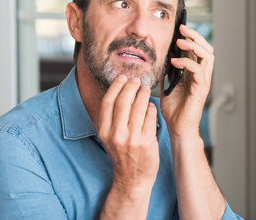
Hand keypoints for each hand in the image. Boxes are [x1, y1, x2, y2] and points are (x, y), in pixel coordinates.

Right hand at [97, 76, 158, 191]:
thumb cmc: (122, 155)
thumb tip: (122, 90)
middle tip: (137, 80)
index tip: (123, 77)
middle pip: (124, 101)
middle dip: (131, 86)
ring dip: (143, 94)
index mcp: (104, 131)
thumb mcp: (110, 137)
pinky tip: (151, 106)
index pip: (108, 101)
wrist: (132, 179)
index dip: (116, 86)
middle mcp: (116, 134)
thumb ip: (113, 117)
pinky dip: (151, 107)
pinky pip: (151, 115)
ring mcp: (132, 138)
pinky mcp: (147, 141)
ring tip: (145, 89)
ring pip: (139, 106)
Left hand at [160, 24, 213, 138]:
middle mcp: (201, 75)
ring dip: (194, 46)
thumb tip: (163, 57)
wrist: (177, 127)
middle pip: (206, 48)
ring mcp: (202, 81)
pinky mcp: (201, 89)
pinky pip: (198, 70)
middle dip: (195, 36)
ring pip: (207, 56)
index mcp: (194, 73)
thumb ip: (168, 72)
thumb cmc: (174, 109)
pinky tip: (174, 62)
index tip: (179, 29)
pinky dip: (187, 63)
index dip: (190, 37)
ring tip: (180, 42)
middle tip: (182, 28)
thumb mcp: (167, 85)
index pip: (197, 50)